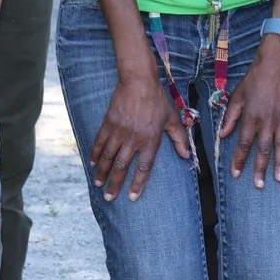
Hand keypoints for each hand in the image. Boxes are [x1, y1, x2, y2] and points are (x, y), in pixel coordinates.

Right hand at [90, 71, 193, 201]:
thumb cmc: (157, 100)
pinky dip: (95, 154)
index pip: (144, 167)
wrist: (138, 81)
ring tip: (99, 184)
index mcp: (150, 140)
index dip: (138, 184)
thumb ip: (180, 138)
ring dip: (102, 173)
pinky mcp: (108, 123)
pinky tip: (92, 164)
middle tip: (109, 197)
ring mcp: (119, 131)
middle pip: (122, 167)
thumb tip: (187, 156)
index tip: (132, 197)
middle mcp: (133, 139)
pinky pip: (100, 142)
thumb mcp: (172, 118)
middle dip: (115, 184)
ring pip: (108, 157)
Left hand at [219, 38, 279, 187]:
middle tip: (259, 185)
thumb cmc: (254, 79)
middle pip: (263, 150)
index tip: (236, 174)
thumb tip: (222, 134)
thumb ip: (230, 116)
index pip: (243, 144)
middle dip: (260, 168)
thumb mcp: (237, 96)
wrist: (276, 64)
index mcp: (251, 117)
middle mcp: (266, 121)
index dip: (240, 160)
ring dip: (279, 163)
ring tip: (279, 179)